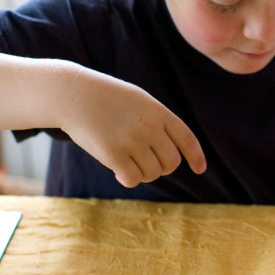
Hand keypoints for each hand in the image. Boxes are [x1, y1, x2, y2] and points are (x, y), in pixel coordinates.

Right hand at [59, 69, 206, 186]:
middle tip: (145, 161)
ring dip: (142, 173)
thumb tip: (169, 152)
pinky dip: (127, 179)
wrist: (74, 94)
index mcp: (160, 113)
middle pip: (171, 162)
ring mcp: (133, 142)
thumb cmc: (106, 97)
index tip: (200, 169)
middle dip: (161, 167)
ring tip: (127, 160)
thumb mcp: (139, 100)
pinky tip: (117, 170)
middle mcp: (150, 128)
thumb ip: (157, 121)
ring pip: (152, 173)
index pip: (187, 140)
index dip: (196, 157)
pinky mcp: (113, 155)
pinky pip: (132, 180)